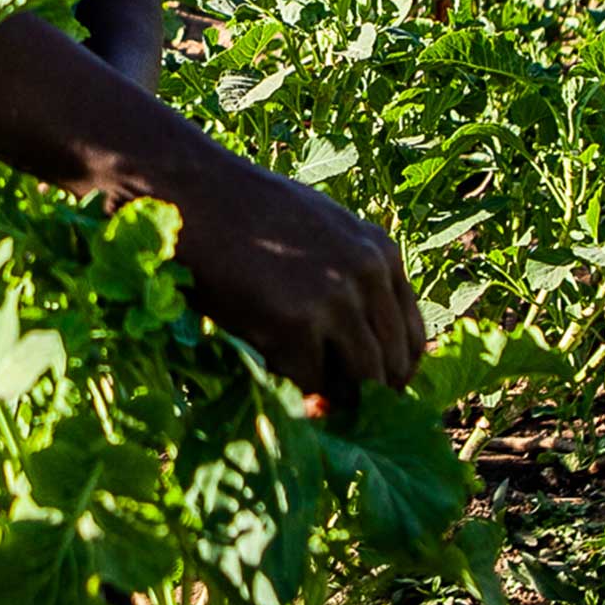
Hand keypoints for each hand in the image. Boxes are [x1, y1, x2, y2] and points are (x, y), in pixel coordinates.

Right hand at [157, 143, 424, 412]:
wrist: (192, 195)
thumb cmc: (246, 215)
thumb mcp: (321, 232)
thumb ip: (351, 276)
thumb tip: (364, 341)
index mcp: (381, 252)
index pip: (412, 336)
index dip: (393, 373)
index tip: (370, 393)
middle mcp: (368, 274)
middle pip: (391, 364)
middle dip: (367, 396)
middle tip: (335, 409)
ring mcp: (335, 298)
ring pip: (362, 381)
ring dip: (336, 400)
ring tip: (307, 400)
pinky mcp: (296, 322)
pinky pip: (311, 382)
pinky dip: (295, 391)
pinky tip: (272, 372)